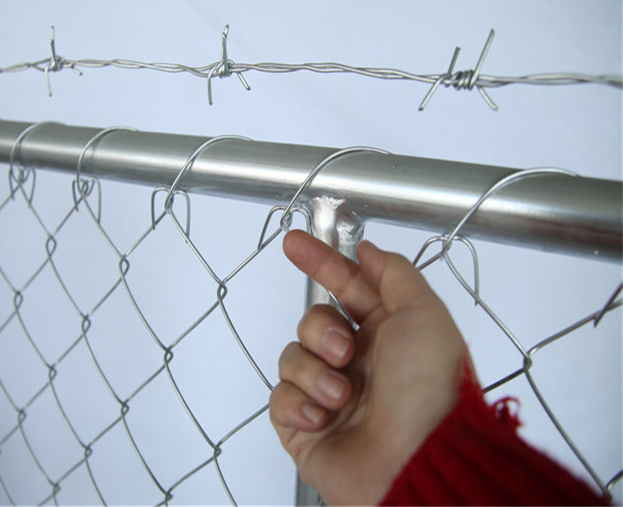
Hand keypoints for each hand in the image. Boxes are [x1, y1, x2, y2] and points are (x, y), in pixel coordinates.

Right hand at [270, 230, 466, 504]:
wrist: (418, 464)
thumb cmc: (430, 393)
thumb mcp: (424, 316)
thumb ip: (394, 274)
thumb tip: (368, 249)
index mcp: (385, 334)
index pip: (345, 288)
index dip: (321, 263)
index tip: (295, 244)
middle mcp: (356, 362)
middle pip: (312, 321)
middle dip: (322, 331)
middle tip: (345, 352)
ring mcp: (328, 394)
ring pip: (292, 356)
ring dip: (315, 373)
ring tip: (342, 396)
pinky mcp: (305, 427)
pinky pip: (279, 398)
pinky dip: (299, 404)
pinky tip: (323, 418)